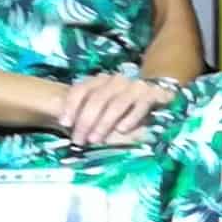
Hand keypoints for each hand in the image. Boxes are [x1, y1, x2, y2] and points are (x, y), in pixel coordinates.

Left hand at [57, 73, 175, 145]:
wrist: (156, 95)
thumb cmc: (122, 108)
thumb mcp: (101, 108)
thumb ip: (85, 113)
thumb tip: (64, 125)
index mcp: (100, 81)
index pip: (82, 90)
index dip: (71, 106)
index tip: (65, 124)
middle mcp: (116, 81)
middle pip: (98, 99)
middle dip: (86, 121)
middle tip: (80, 140)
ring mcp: (135, 86)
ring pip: (117, 103)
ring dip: (104, 123)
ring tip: (96, 139)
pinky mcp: (153, 94)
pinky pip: (140, 105)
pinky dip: (130, 118)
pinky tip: (122, 130)